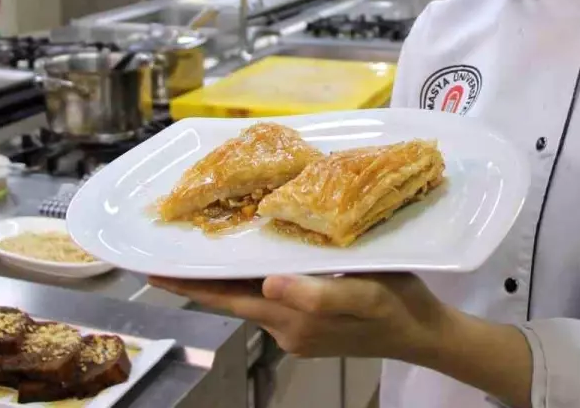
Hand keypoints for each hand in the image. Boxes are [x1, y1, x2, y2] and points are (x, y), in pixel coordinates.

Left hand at [148, 273, 450, 360]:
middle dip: (202, 277)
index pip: (228, 299)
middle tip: (173, 249)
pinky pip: (274, 298)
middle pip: (233, 298)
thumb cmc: (395, 307)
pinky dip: (256, 279)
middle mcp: (286, 328)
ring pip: (252, 297)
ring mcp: (298, 330)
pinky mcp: (311, 325)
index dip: (191, 284)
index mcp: (291, 319)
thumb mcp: (362, 294)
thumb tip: (266, 284)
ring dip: (229, 275)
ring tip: (210, 245)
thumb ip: (314, 296)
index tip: (155, 269)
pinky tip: (258, 259)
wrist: (423, 333)